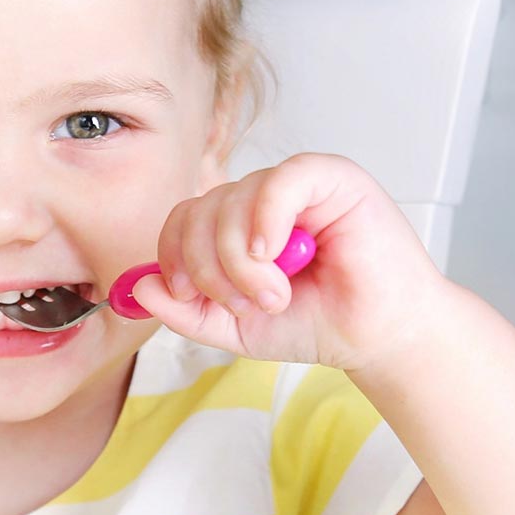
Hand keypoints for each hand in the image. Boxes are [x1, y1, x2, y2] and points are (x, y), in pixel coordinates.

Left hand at [129, 152, 447, 369]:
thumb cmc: (315, 323)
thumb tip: (140, 286)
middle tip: (246, 305)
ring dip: (242, 262)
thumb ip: (185, 311)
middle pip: (200, 210)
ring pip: (233, 200)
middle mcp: (261, 199)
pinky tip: (275, 254)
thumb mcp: (233, 328)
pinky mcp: (332, 178)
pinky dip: (267, 220)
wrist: (375, 337)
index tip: (191, 296)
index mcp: (237, 225)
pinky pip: (281, 180)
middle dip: (211, 269)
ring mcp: (295, 184)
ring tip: (274, 295)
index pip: (183, 219)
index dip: (174, 257)